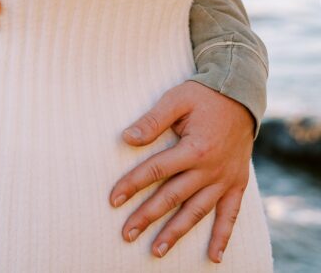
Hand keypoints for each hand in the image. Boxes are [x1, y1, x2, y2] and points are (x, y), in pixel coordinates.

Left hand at [109, 80, 255, 263]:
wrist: (240, 95)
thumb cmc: (203, 96)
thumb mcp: (176, 100)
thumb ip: (152, 120)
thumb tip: (126, 138)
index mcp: (194, 149)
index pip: (156, 171)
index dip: (132, 185)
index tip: (113, 200)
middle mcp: (211, 169)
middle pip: (173, 197)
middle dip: (147, 217)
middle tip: (126, 233)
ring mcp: (225, 179)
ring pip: (198, 212)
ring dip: (177, 232)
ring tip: (157, 250)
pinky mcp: (237, 183)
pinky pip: (231, 215)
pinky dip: (223, 236)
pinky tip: (213, 257)